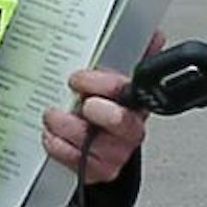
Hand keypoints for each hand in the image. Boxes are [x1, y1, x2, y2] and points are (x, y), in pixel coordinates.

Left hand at [38, 32, 161, 183]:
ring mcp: (115, 153)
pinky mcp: (98, 171)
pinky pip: (79, 163)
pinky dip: (59, 148)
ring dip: (69, 129)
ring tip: (54, 116)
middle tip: (78, 103)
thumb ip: (135, 55)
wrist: (101, 145)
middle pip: (123, 123)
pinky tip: (51, 135)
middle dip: (98, 111)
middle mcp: (129, 130)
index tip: (80, 79)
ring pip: (97, 146)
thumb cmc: (108, 110)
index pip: (129, 91)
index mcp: (136, 102)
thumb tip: (155, 35)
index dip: (104, 84)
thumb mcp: (117, 81)